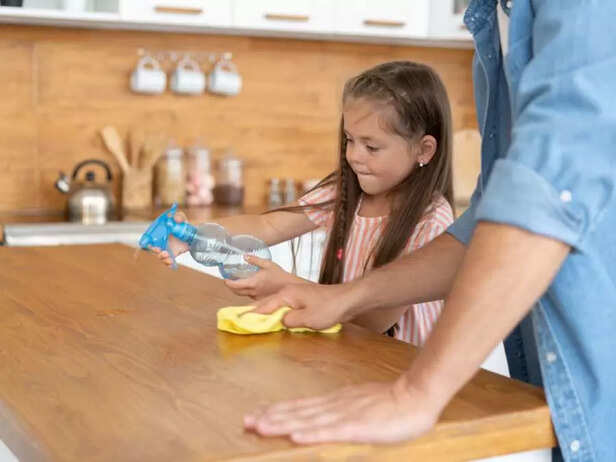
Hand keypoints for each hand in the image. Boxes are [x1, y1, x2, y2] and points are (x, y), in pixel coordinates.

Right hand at [148, 210, 189, 266]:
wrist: (192, 234)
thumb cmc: (182, 225)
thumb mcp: (181, 218)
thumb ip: (178, 216)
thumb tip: (175, 218)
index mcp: (158, 234)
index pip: (148, 239)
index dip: (147, 243)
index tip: (151, 245)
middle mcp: (160, 242)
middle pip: (153, 250)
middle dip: (155, 252)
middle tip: (161, 251)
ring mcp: (166, 249)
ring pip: (160, 257)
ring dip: (162, 258)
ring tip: (168, 257)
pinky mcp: (172, 255)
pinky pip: (168, 262)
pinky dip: (169, 264)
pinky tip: (172, 263)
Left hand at [224, 255, 304, 298]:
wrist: (290, 287)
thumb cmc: (281, 276)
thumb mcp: (268, 264)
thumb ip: (255, 260)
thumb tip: (245, 256)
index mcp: (254, 282)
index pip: (235, 285)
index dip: (228, 283)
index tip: (225, 279)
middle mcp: (254, 291)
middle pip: (236, 292)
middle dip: (230, 287)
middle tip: (228, 281)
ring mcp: (257, 297)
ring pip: (242, 295)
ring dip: (238, 290)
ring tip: (238, 283)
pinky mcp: (261, 300)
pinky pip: (250, 297)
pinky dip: (246, 292)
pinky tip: (249, 287)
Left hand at [244, 376, 439, 443]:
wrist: (415, 395)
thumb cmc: (390, 403)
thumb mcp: (360, 403)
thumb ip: (340, 409)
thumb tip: (321, 415)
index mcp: (334, 402)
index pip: (300, 406)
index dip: (277, 411)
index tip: (256, 414)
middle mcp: (334, 406)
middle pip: (297, 412)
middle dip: (271, 417)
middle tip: (247, 422)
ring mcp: (344, 415)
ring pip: (307, 420)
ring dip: (282, 424)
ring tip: (260, 427)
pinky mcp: (357, 426)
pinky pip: (330, 431)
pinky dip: (311, 433)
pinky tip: (295, 436)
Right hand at [251, 283, 352, 329]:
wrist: (349, 300)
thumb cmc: (329, 308)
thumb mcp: (306, 319)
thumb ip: (289, 321)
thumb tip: (280, 322)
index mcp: (287, 294)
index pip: (264, 305)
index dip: (251, 314)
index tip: (239, 319)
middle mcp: (290, 291)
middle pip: (268, 302)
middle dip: (256, 311)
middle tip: (241, 319)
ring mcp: (298, 294)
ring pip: (277, 304)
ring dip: (267, 312)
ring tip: (255, 320)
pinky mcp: (305, 299)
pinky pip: (286, 306)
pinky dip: (278, 312)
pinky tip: (277, 319)